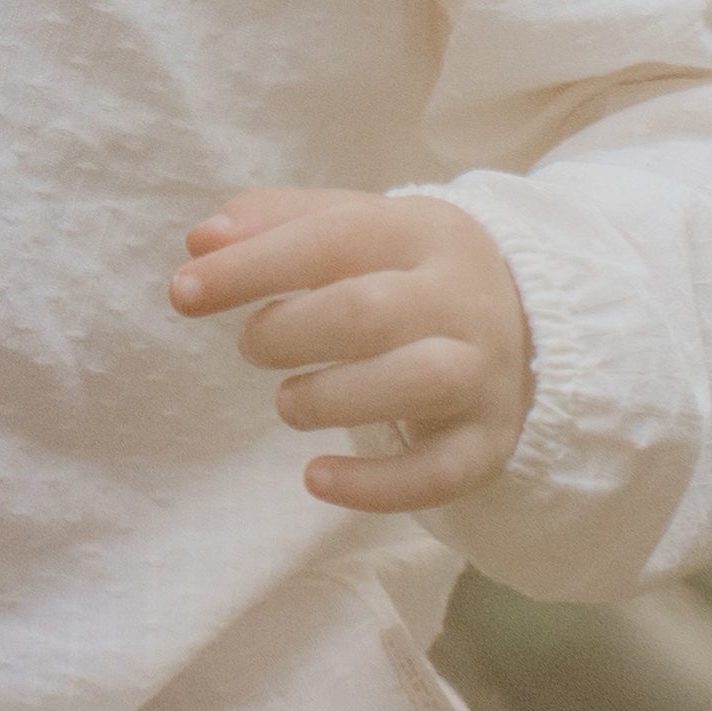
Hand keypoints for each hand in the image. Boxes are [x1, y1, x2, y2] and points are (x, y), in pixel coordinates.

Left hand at [167, 189, 530, 515]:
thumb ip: (275, 225)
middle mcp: (463, 298)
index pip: (333, 238)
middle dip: (288, 330)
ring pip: (416, 382)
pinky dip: (374, 486)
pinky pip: (441, 472)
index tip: (182, 292)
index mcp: (423, 232)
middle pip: (370, 310)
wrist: (528, 324)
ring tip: (287, 403)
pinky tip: (315, 479)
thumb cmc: (407, 272)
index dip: (251, 265)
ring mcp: (486, 372)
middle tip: (250, 346)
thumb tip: (200, 242)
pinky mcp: (490, 440)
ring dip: (330, 397)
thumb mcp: (355, 228)